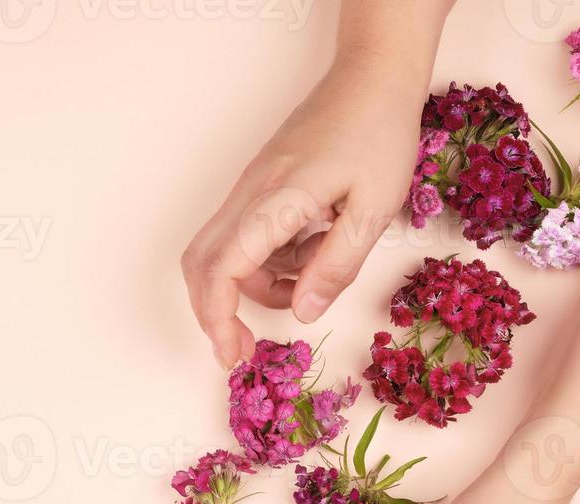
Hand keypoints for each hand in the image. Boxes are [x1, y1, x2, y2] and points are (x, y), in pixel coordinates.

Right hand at [180, 52, 424, 367]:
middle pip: (200, 263)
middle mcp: (252, 194)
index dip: (219, 318)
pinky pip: (246, 237)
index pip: (223, 267)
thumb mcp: (373, 210)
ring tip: (307, 286)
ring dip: (254, 287)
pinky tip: (308, 257)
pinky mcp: (259, 188)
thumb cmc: (378, 134)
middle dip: (213, 313)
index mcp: (279, 199)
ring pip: (223, 253)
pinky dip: (267, 264)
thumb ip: (336, 266)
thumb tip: (302, 313)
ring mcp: (251, 189)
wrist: (371, 75)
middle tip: (243, 348)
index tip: (235, 352)